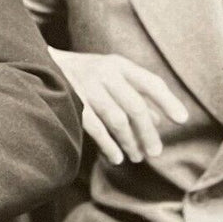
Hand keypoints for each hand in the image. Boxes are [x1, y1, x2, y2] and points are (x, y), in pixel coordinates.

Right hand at [50, 50, 188, 164]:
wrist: (39, 64)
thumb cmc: (83, 74)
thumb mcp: (110, 76)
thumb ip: (134, 94)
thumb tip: (159, 120)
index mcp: (118, 65)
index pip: (150, 82)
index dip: (168, 101)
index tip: (182, 120)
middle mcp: (105, 72)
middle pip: (135, 105)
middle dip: (148, 132)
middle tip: (155, 152)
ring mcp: (87, 86)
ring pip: (117, 119)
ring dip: (129, 141)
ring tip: (136, 157)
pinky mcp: (72, 100)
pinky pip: (95, 127)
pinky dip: (108, 144)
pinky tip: (116, 156)